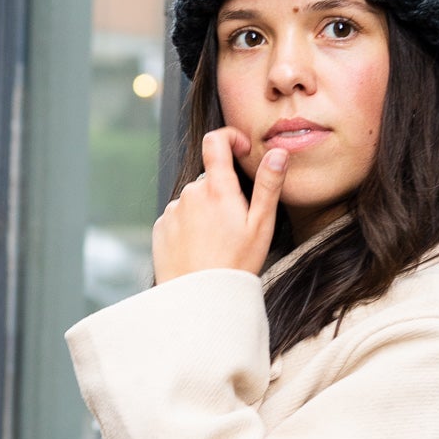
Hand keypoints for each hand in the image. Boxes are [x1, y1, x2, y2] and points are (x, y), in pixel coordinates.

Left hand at [151, 127, 288, 282]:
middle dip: (223, 191)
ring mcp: (172, 211)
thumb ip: (269, 185)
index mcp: (217, 189)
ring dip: (206, 211)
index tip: (241, 151)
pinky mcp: (160, 228)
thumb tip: (277, 153)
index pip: (216, 141)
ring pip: (194, 200)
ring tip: (217, 242)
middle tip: (236, 224)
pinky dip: (190, 226)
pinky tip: (200, 248)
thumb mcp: (261, 225)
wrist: (199, 300)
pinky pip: (178, 217)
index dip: (230, 138)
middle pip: (209, 178)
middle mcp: (190, 194)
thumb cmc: (234, 265)